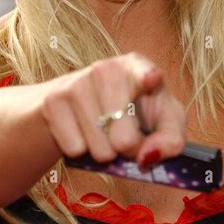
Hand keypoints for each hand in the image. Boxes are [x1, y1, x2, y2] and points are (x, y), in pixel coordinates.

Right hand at [41, 52, 186, 168]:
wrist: (80, 105)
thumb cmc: (134, 112)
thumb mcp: (164, 122)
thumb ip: (171, 140)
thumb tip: (147, 156)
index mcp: (138, 67)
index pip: (143, 71)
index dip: (147, 77)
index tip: (152, 79)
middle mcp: (107, 69)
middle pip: (124, 138)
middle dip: (128, 150)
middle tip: (127, 138)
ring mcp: (77, 82)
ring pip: (99, 148)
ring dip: (105, 152)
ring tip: (104, 133)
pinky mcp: (53, 100)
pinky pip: (74, 148)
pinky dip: (81, 151)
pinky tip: (82, 131)